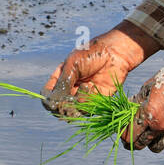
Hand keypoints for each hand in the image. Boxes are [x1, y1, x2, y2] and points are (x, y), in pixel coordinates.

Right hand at [43, 23, 158, 119]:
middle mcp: (70, 88)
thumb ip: (63, 83)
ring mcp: (82, 96)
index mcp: (61, 77)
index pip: (48, 93)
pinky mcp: (95, 101)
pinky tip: (90, 87)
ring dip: (73, 105)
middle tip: (66, 102)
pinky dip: (86, 101)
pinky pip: (85, 109)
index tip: (52, 101)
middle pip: (58, 105)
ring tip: (82, 88)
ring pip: (71, 111)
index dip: (48, 99)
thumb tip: (53, 102)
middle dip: (61, 106)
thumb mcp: (73, 65)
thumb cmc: (92, 54)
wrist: (115, 53)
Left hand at [122, 56, 163, 151]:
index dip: (123, 135)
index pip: (129, 136)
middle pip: (139, 145)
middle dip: (132, 142)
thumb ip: (136, 103)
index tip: (123, 132)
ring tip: (149, 131)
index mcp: (149, 114)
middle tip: (132, 136)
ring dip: (149, 142)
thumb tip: (126, 111)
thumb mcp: (147, 87)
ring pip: (155, 147)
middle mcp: (160, 126)